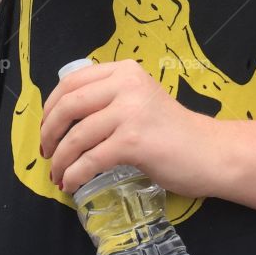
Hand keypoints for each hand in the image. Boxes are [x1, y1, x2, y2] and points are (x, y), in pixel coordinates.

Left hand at [40, 59, 212, 196]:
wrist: (209, 152)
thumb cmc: (172, 131)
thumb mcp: (138, 99)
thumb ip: (108, 98)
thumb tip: (62, 117)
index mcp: (124, 70)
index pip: (71, 82)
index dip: (50, 106)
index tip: (46, 127)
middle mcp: (126, 84)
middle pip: (68, 105)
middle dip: (49, 132)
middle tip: (46, 152)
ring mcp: (130, 112)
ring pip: (76, 136)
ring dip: (60, 160)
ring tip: (58, 175)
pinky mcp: (133, 141)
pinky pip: (90, 160)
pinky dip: (74, 174)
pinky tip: (71, 183)